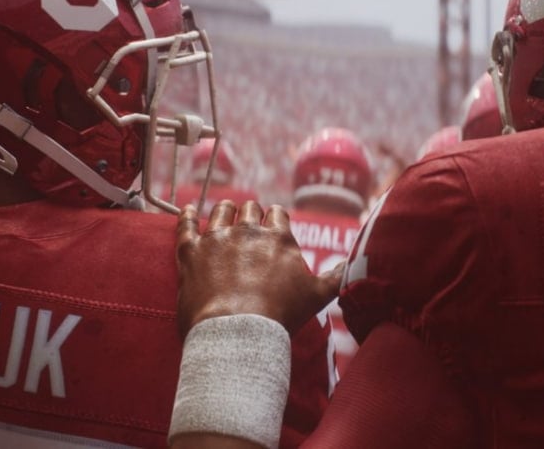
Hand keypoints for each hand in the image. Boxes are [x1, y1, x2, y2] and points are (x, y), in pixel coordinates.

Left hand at [175, 200, 341, 337]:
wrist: (237, 333)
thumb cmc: (279, 316)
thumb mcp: (317, 296)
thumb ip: (337, 276)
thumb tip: (358, 264)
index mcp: (278, 236)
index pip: (277, 214)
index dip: (275, 220)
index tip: (273, 228)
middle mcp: (247, 230)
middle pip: (249, 209)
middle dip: (250, 215)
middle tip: (249, 226)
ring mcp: (216, 238)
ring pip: (220, 210)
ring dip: (224, 211)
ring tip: (224, 213)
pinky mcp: (190, 251)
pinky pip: (185, 225)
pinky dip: (185, 216)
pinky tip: (187, 212)